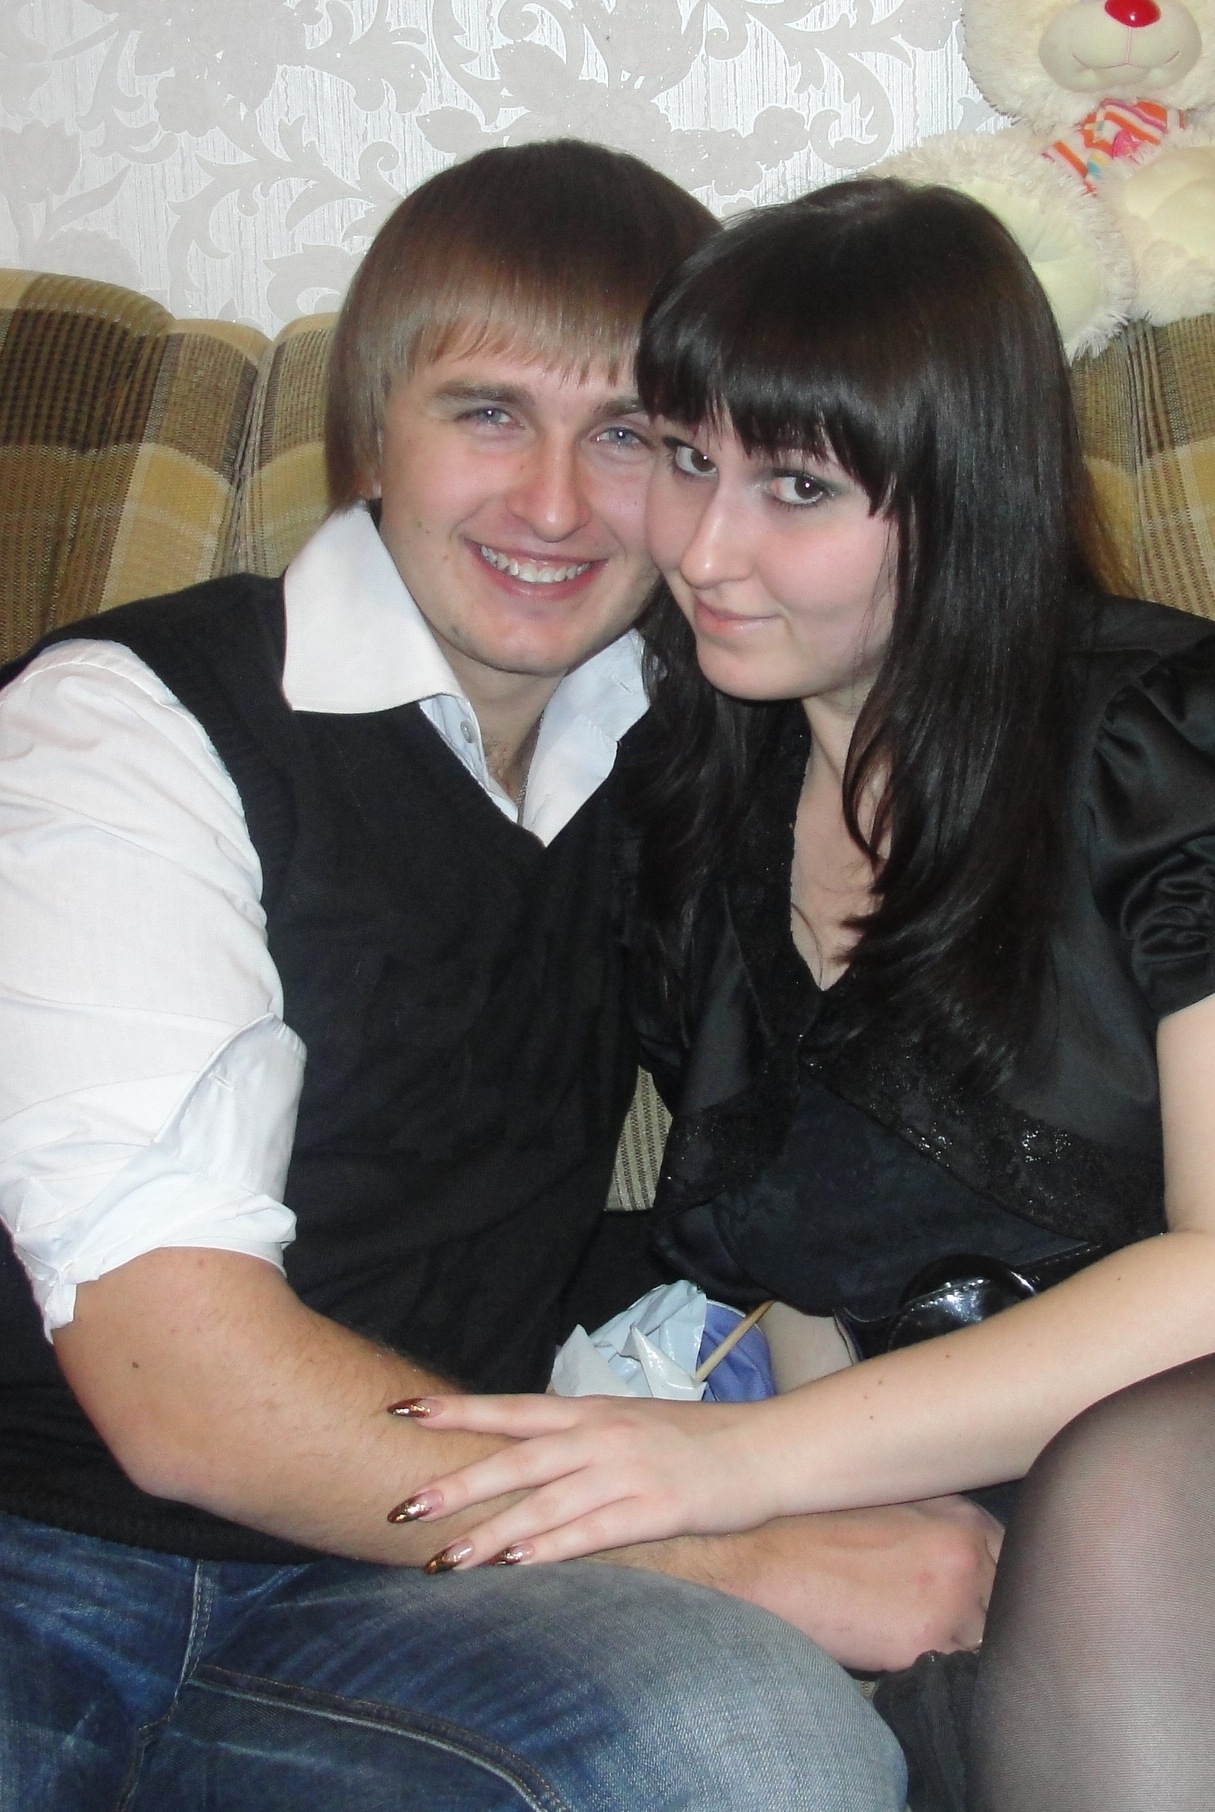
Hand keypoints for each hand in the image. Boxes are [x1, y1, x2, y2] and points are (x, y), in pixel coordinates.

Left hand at [386, 1390, 784, 1567]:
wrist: (766, 1449)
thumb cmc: (693, 1440)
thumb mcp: (628, 1424)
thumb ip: (576, 1438)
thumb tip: (519, 1454)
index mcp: (591, 1412)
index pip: (510, 1409)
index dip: (456, 1411)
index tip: (402, 1410)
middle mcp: (601, 1436)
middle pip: (515, 1460)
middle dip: (456, 1485)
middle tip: (402, 1506)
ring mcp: (628, 1473)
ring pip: (545, 1503)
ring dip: (492, 1534)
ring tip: (446, 1560)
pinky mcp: (656, 1511)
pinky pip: (593, 1533)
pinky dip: (553, 1548)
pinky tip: (518, 1565)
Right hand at [672, 1497, 1002, 1671]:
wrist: (760, 1560)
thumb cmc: (815, 1532)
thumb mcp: (889, 1508)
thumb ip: (940, 1529)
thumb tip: (972, 1565)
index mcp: (960, 1515)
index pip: (1013, 1563)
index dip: (992, 1586)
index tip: (968, 1600)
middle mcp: (966, 1552)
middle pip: (1007, 1605)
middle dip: (982, 1620)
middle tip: (935, 1623)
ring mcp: (952, 1596)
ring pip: (989, 1645)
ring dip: (962, 1649)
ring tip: (912, 1637)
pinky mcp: (926, 1642)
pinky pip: (958, 1673)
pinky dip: (938, 1671)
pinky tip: (900, 1654)